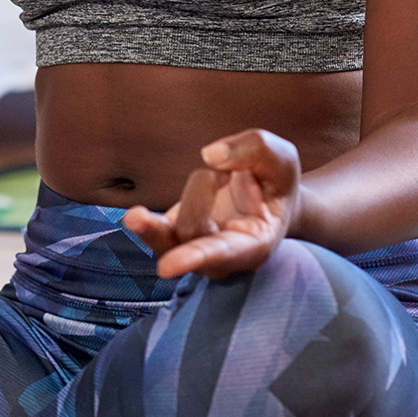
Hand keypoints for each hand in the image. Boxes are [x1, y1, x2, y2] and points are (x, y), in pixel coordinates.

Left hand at [123, 129, 302, 279]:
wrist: (268, 197)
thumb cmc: (275, 181)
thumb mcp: (281, 158)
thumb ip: (253, 150)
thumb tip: (210, 156)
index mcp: (255, 245)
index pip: (222, 253)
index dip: (194, 257)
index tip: (166, 267)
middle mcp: (221, 258)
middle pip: (190, 230)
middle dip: (200, 192)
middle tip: (224, 173)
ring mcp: (194, 249)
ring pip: (171, 228)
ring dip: (196, 188)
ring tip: (221, 175)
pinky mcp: (173, 234)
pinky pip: (153, 231)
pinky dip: (147, 220)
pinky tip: (136, 217)